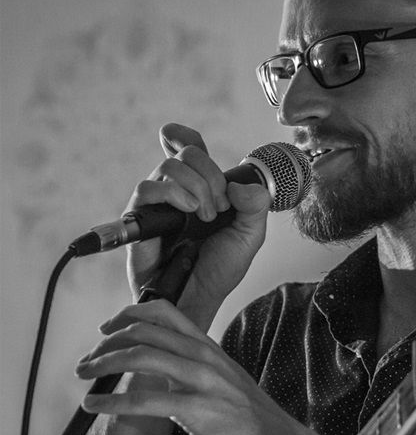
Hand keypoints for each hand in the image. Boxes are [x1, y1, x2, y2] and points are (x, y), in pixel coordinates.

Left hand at [76, 300, 339, 434]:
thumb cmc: (248, 415)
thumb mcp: (221, 378)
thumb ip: (192, 365)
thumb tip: (160, 363)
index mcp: (208, 347)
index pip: (165, 311)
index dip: (129, 313)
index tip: (108, 327)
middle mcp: (204, 356)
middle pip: (146, 330)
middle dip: (107, 340)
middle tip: (87, 358)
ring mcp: (202, 381)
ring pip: (142, 356)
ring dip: (103, 363)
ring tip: (84, 375)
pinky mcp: (197, 410)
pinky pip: (145, 400)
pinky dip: (112, 401)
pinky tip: (94, 406)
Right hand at [125, 124, 271, 328]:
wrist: (200, 299)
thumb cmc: (220, 269)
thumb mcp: (250, 235)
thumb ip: (255, 205)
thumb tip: (238, 185)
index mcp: (201, 189)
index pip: (187, 149)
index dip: (182, 136)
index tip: (181, 136)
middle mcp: (177, 192)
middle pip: (185, 155)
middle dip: (209, 175)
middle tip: (220, 207)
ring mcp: (158, 205)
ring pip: (167, 168)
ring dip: (194, 187)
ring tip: (204, 216)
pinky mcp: (140, 221)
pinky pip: (146, 190)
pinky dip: (171, 194)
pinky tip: (188, 212)